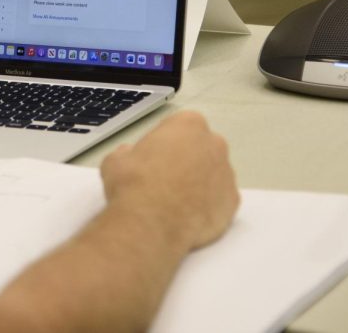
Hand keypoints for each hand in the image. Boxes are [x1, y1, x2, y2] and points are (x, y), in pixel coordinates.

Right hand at [100, 110, 238, 250]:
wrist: (149, 224)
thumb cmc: (134, 185)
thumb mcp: (116, 159)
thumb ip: (128, 152)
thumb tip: (128, 155)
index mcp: (188, 124)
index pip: (180, 126)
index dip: (164, 143)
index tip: (154, 156)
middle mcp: (214, 144)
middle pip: (201, 148)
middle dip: (186, 160)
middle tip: (164, 178)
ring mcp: (226, 174)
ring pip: (213, 174)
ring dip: (198, 183)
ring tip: (174, 201)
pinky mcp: (232, 202)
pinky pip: (220, 200)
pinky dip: (207, 206)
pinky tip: (186, 215)